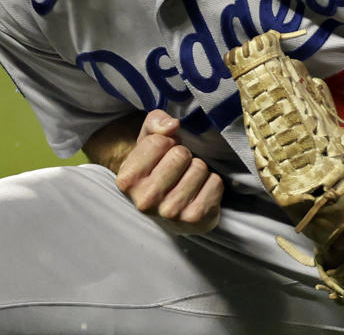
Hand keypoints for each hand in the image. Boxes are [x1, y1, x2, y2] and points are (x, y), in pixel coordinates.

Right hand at [114, 109, 223, 234]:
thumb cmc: (156, 170)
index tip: (162, 155)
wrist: (170, 213)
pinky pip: (215, 182)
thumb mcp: (146, 142)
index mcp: (127, 180)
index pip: (157, 142)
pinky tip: (199, 192)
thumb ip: (155, 123)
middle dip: (182, 155)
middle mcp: (145, 200)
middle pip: (180, 154)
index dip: (165, 142)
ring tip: (186, 180)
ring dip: (197, 169)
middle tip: (177, 168)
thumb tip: (172, 125)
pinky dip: (211, 182)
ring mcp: (171, 212)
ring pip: (199, 167)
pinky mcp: (195, 219)